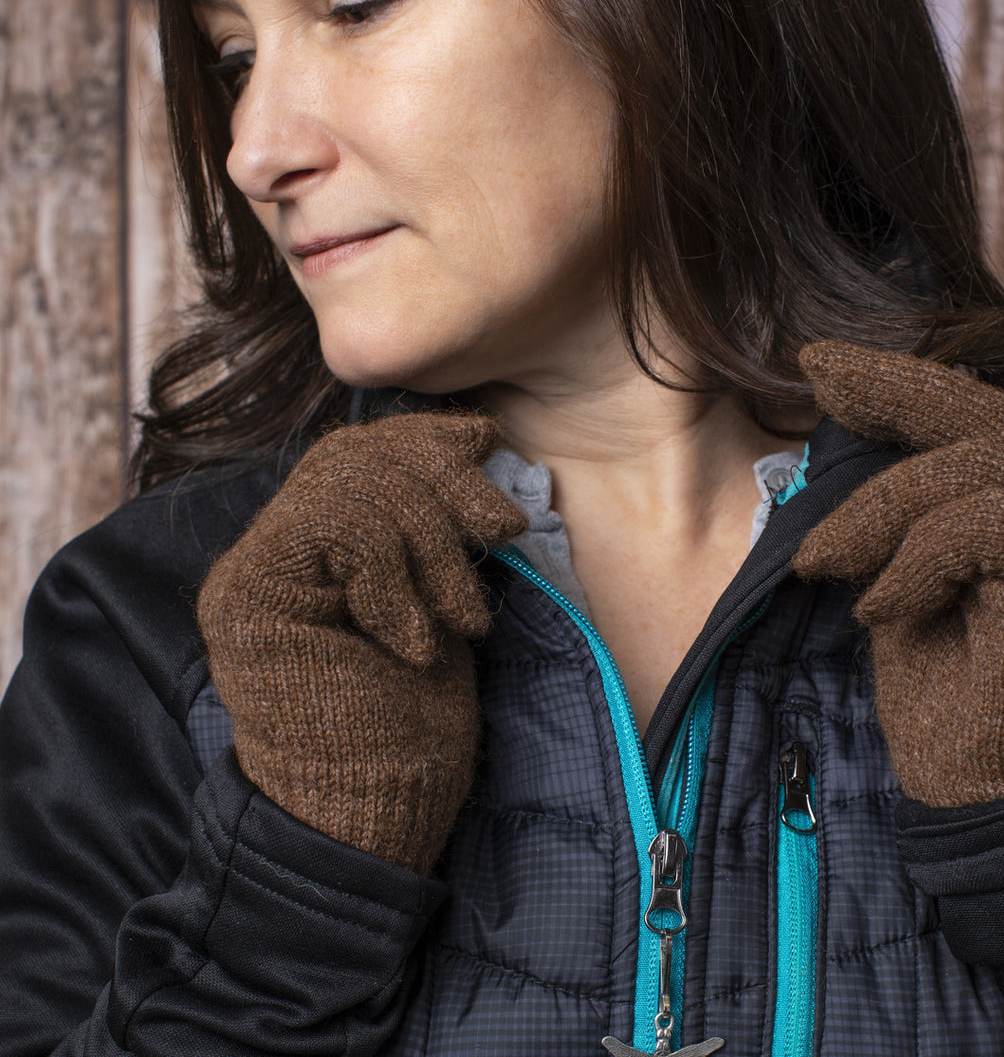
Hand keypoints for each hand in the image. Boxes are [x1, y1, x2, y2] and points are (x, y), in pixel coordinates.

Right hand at [197, 412, 526, 871]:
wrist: (377, 817)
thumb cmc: (415, 724)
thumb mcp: (440, 600)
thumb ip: (432, 526)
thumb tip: (473, 437)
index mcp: (312, 549)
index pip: (357, 452)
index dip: (421, 436)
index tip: (484, 439)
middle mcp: (270, 551)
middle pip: (354, 456)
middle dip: (442, 482)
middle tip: (501, 531)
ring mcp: (254, 572)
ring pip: (352, 485)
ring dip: (432, 543)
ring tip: (465, 615)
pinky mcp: (251, 596)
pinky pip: (340, 531)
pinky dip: (397, 580)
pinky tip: (418, 641)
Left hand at [792, 342, 1003, 806]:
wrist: (990, 802)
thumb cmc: (943, 707)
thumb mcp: (895, 590)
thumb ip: (891, 528)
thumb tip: (834, 466)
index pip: (968, 421)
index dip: (898, 383)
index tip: (822, 364)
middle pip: (982, 413)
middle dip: (892, 387)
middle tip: (818, 372)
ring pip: (971, 465)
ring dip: (877, 511)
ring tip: (823, 563)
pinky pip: (979, 524)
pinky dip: (912, 559)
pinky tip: (880, 609)